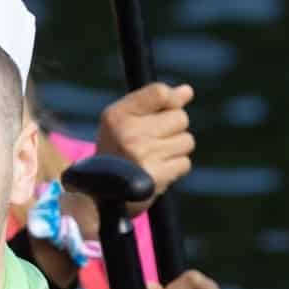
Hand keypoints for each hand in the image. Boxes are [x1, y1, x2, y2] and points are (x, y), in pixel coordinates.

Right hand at [95, 83, 194, 211]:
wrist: (100, 196)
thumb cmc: (117, 152)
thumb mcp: (126, 122)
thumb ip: (155, 103)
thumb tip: (187, 91)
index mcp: (118, 115)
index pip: (160, 92)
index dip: (171, 101)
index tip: (166, 111)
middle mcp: (128, 133)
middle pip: (180, 118)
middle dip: (173, 129)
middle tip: (155, 141)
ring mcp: (142, 155)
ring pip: (186, 141)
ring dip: (176, 150)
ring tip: (156, 157)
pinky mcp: (155, 176)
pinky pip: (184, 163)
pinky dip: (175, 168)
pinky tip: (158, 171)